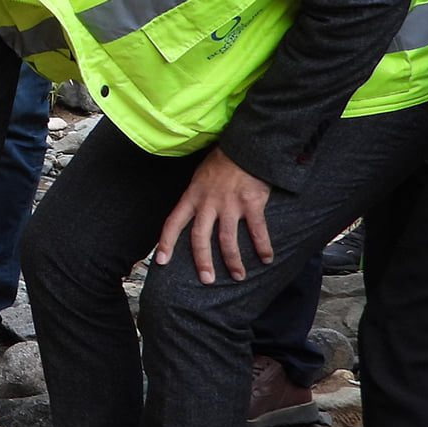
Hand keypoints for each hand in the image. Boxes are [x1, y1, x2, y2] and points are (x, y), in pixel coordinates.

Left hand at [155, 147, 272, 283]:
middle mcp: (208, 203)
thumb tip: (192, 217)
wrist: (244, 147)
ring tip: (237, 276)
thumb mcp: (199, 178)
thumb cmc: (221, 162)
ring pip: (227, 239)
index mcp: (192, 196)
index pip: (173, 222)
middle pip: (200, 238)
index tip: (161, 261)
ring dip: (233, 261)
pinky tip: (266, 258)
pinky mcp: (251, 203)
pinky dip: (262, 246)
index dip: (166, 243)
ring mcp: (230, 204)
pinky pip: (257, 230)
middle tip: (206, 279)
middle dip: (202, 261)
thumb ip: (196, 198)